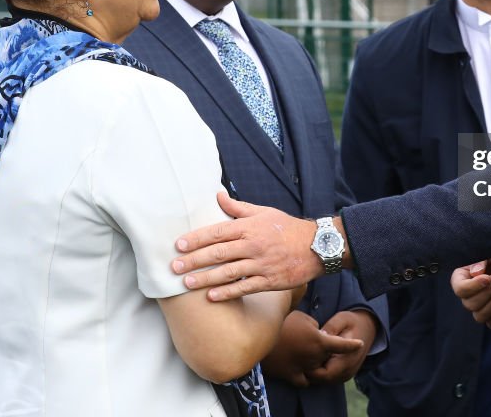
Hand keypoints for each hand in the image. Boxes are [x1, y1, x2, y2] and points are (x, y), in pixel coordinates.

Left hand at [171, 191, 325, 300]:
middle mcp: (253, 245)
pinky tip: (211, 296)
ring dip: (205, 278)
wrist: (317, 246)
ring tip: (186, 283)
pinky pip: (244, 287)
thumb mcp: (264, 212)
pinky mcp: (269, 281)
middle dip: (194, 260)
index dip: (197, 239)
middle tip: (174, 267)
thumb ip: (238, 207)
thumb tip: (217, 194)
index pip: (217, 232)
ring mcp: (261, 264)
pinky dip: (227, 292)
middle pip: (218, 253)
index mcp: (250, 227)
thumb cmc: (287, 228)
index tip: (179, 245)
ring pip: (228, 272)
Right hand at [261, 311, 364, 387]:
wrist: (259, 336)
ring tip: (309, 353)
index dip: (352, 345)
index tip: (360, 344)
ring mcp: (303, 368)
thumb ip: (314, 325)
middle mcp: (314, 357)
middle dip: (327, 350)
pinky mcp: (290, 375)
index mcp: (319, 341)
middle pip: (328, 357)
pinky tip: (305, 372)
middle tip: (318, 340)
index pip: (342, 345)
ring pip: (317, 369)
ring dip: (317, 363)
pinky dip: (307, 376)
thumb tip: (318, 332)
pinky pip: (304, 380)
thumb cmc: (281, 322)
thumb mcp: (302, 317)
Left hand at [304, 309, 375, 383]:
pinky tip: (317, 358)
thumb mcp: (343, 319)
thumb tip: (321, 335)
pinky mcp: (344, 374)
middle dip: (311, 370)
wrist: (367, 329)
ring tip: (309, 355)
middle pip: (322, 379)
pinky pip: (328, 378)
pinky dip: (320, 371)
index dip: (311, 369)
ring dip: (315, 371)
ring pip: (324, 380)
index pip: (325, 374)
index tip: (303, 355)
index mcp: (349, 358)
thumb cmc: (352, 322)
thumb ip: (332, 327)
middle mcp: (349, 370)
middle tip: (303, 355)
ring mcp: (347, 374)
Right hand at [451, 257, 490, 328]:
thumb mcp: (489, 252)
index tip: (488, 278)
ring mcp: (479, 307)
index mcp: (461, 278)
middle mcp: (467, 295)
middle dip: (487, 293)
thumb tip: (476, 272)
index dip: (473, 286)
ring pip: (479, 316)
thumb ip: (481, 260)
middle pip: (469, 305)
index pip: (460, 289)